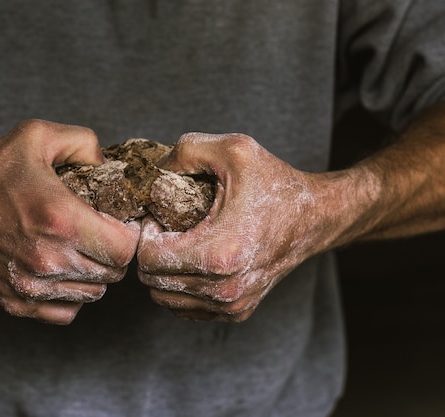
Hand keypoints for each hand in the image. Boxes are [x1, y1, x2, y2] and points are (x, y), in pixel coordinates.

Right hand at [0, 120, 139, 323]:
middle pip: (112, 273)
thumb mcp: (37, 136)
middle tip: (98, 234)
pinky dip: (71, 295)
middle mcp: (48, 259)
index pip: (124, 249)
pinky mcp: (17, 302)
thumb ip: (83, 142)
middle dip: (112, 252)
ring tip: (78, 250)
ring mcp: (31, 286)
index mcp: (61, 219)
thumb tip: (108, 166)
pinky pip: (66, 311)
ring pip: (92, 294)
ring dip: (93, 274)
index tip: (116, 223)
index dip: (128, 235)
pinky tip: (61, 271)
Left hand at [137, 132, 342, 321]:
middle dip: (151, 251)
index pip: (149, 258)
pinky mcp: (237, 311)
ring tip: (180, 242)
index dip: (146, 232)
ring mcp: (231, 304)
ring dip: (164, 271)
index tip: (160, 215)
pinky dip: (180, 287)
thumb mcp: (233, 150)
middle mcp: (225, 288)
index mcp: (220, 253)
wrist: (315, 217)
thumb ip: (186, 151)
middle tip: (167, 227)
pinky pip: (186, 308)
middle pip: (152, 282)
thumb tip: (153, 172)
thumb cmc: (276, 184)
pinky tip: (193, 260)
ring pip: (165, 299)